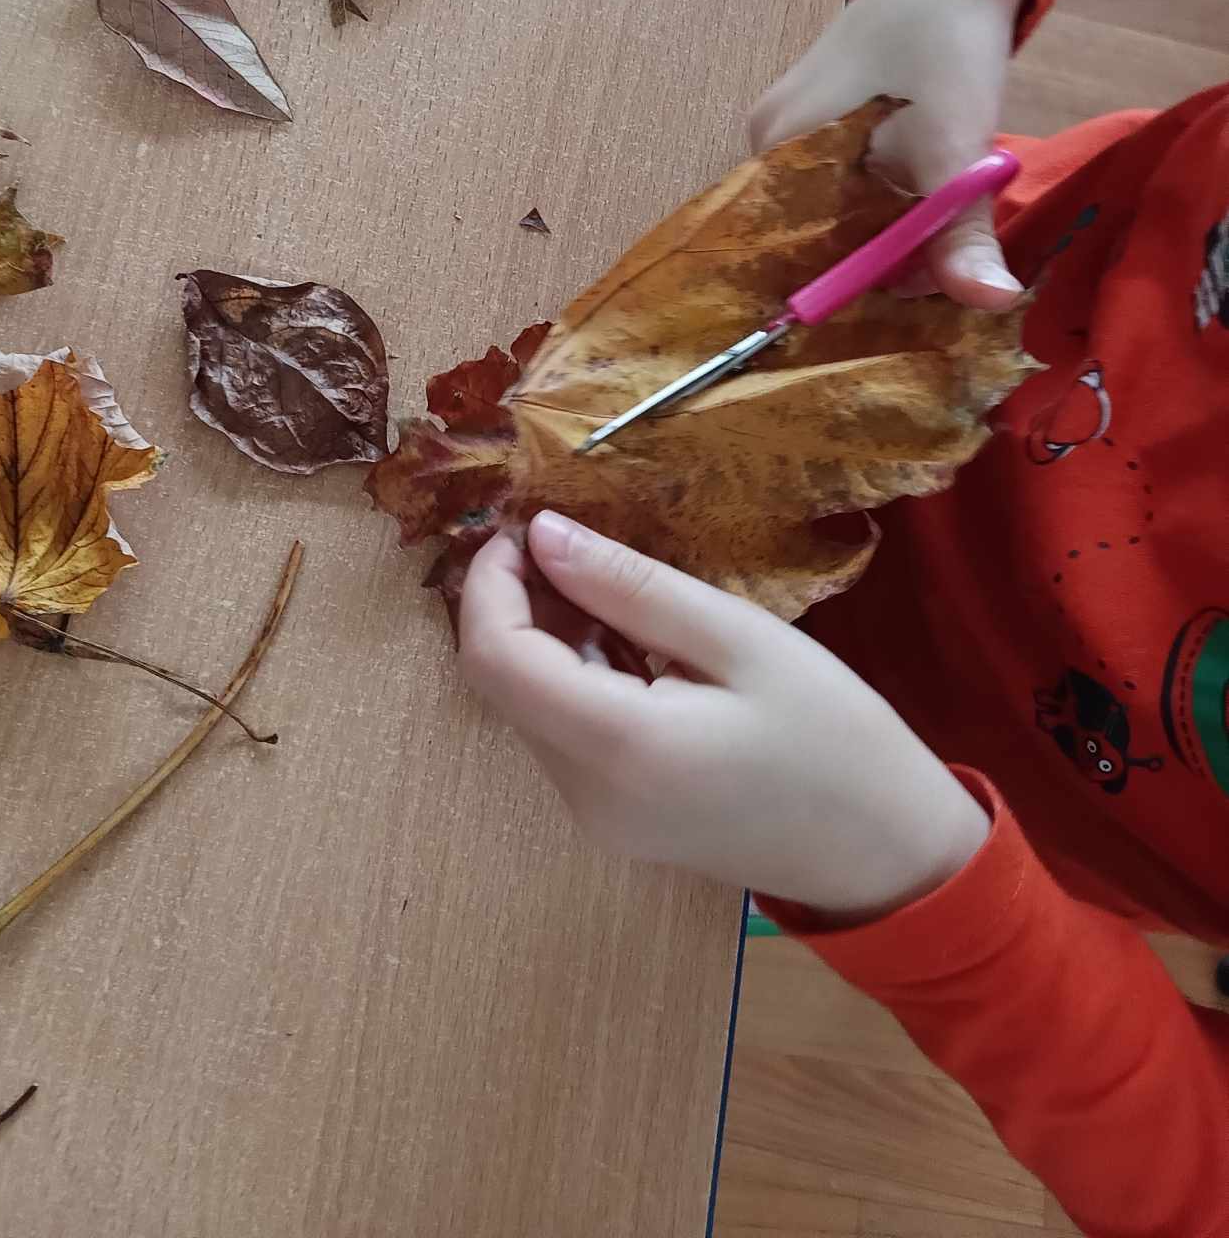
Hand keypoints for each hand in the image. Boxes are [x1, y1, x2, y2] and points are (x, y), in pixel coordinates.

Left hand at [460, 513, 988, 919]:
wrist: (887, 854)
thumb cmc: (834, 735)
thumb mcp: (740, 637)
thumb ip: (631, 586)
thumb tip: (542, 534)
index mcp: (616, 748)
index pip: (494, 658)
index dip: (491, 582)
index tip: (528, 523)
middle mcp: (585, 796)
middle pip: (503, 684)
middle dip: (516, 602)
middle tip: (574, 539)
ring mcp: (596, 818)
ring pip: (528, 706)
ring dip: (546, 637)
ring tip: (615, 585)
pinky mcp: (615, 819)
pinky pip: (565, 733)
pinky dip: (575, 675)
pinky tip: (633, 640)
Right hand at [749, 0, 1028, 307]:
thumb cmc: (943, 41)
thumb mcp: (957, 142)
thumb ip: (961, 229)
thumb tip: (989, 304)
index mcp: (780, 151)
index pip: (795, 254)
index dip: (852, 291)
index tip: (915, 311)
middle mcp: (771, 152)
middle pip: (814, 244)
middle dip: (878, 271)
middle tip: (948, 282)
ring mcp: (795, 142)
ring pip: (837, 225)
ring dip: (890, 245)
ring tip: (947, 251)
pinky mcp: (827, 136)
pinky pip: (848, 201)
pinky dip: (889, 219)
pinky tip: (928, 224)